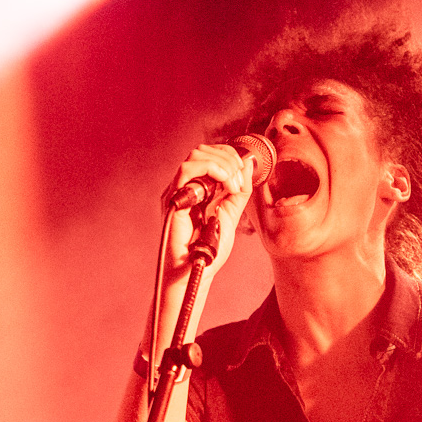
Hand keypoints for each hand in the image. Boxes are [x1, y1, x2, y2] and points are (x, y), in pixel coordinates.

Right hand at [160, 143, 255, 278]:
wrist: (197, 270)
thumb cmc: (209, 250)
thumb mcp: (232, 214)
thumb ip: (239, 191)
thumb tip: (247, 166)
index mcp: (199, 189)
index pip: (210, 156)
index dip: (229, 156)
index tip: (243, 171)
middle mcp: (186, 187)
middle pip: (203, 151)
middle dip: (228, 159)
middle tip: (239, 180)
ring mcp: (178, 192)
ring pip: (196, 156)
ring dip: (221, 164)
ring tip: (232, 183)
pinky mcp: (173, 199)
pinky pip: (187, 171)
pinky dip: (210, 169)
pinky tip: (224, 183)